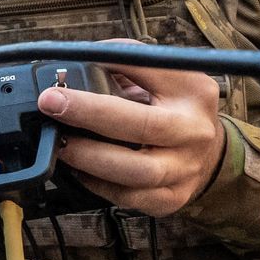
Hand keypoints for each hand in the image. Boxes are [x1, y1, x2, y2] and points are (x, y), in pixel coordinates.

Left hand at [37, 50, 226, 216]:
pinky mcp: (173, 198)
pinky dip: (99, 185)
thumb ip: (122, 61)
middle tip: (52, 108)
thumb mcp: (158, 74)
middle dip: (91, 116)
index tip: (59, 86)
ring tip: (62, 146)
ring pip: (137, 172)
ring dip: (90, 159)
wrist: (207, 148)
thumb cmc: (172, 106)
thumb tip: (72, 61)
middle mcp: (195, 130)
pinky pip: (130, 198)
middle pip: (143, 126)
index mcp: (192, 90)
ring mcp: (186, 168)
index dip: (102, 73)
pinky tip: (80, 171)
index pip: (147, 76)